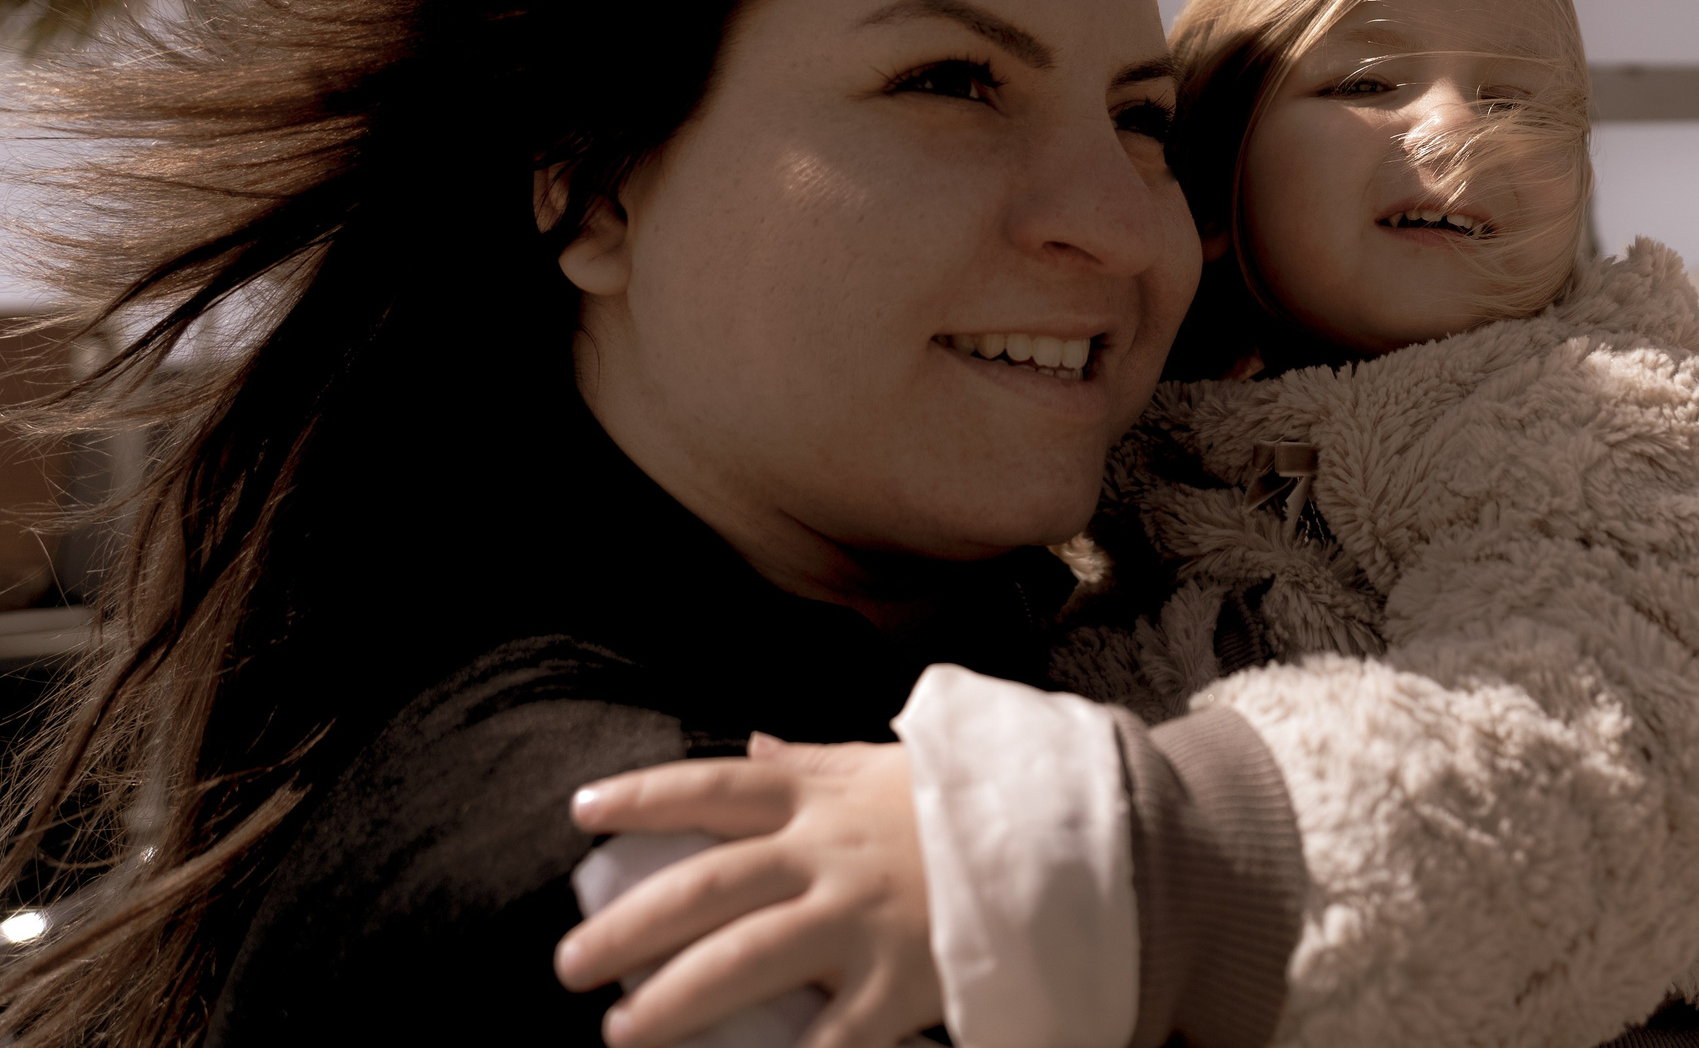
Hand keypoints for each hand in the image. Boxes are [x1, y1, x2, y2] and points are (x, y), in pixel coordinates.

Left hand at [555, 737, 942, 1047]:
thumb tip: (748, 745)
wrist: (1064, 839)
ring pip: (743, 962)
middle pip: (705, 887)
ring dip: (672, 1002)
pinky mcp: (898, 982)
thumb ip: (808, 763)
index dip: (643, 796)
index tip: (581, 813)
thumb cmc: (963, 803)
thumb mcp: (881, 765)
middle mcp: (828, 854)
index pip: (713, 786)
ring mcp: (860, 920)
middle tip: (569, 963)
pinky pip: (828, 1039)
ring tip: (620, 1031)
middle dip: (627, 927)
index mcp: (820, 795)